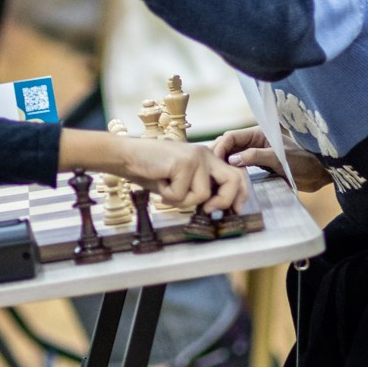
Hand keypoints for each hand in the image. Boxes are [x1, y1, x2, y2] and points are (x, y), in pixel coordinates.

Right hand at [108, 135, 248, 213]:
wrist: (127, 156)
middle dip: (223, 201)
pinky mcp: (183, 163)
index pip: (236, 174)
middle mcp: (205, 155)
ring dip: (181, 200)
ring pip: (201, 195)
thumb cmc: (151, 171)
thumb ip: (198, 189)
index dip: (240, 194)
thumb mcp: (180, 181)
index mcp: (207, 158)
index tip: (236, 210)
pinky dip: (167, 196)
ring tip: (166, 188)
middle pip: (232, 181)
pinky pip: (181, 194)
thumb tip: (214, 209)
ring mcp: (195, 158)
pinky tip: (158, 182)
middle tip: (207, 211)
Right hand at [211, 126, 329, 190]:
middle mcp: (254, 142)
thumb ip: (256, 156)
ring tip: (214, 177)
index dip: (220, 146)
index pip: (231, 136)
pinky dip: (231, 171)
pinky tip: (226, 180)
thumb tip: (231, 159)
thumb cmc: (304, 161)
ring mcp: (255, 154)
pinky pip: (240, 167)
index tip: (213, 160)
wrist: (319, 173)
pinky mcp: (258, 166)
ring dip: (223, 164)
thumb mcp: (279, 158)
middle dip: (218, 155)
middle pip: (228, 146)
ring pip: (232, 156)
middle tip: (209, 170)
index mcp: (258, 133)